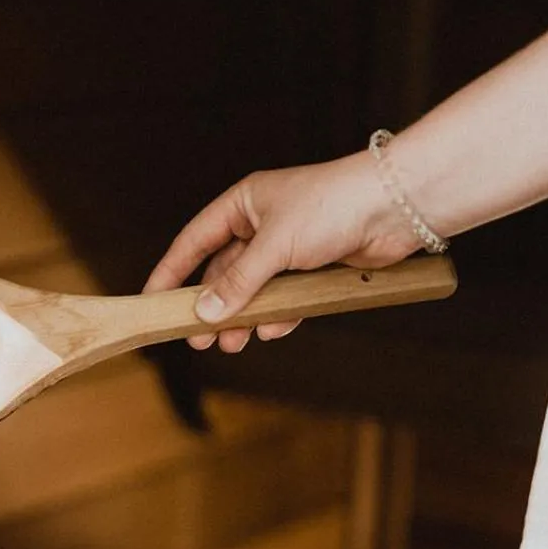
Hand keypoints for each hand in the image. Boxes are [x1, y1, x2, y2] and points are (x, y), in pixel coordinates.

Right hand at [144, 151, 422, 351]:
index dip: (171, 271)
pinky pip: (284, 298)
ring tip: (233, 343)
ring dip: (243, 318)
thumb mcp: (274, 245)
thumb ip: (237, 282)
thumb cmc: (332, 205)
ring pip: (253, 290)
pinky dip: (277, 315)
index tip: (152, 299)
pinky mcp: (314, 268)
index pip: (194, 241)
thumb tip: (205, 313)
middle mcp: (263, 225)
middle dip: (212, 307)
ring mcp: (289, 248)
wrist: (395, 208)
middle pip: (223, 273)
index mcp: (244, 204)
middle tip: (199, 338)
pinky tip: (270, 330)